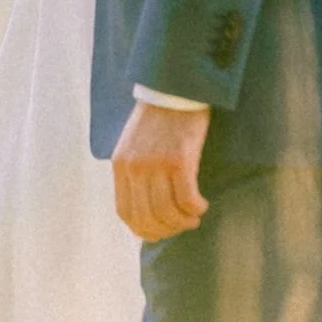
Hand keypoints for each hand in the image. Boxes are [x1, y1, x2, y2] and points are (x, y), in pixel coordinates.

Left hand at [111, 99, 210, 241]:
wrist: (174, 88)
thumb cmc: (158, 117)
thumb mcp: (133, 144)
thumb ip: (133, 172)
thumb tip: (143, 208)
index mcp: (120, 165)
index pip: (125, 212)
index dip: (142, 229)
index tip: (158, 233)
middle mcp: (135, 168)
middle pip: (148, 217)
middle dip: (166, 229)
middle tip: (182, 226)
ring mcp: (156, 165)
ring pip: (168, 212)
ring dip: (184, 221)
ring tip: (194, 217)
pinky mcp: (179, 160)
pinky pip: (187, 198)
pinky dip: (195, 207)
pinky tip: (201, 204)